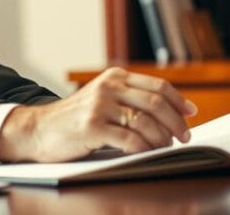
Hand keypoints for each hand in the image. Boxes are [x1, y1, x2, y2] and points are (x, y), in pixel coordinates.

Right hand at [0, 67, 197, 162]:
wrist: (39, 129)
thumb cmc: (76, 119)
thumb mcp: (103, 99)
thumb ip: (130, 100)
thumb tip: (173, 112)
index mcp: (115, 76)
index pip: (157, 85)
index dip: (178, 101)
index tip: (190, 114)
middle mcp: (108, 86)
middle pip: (156, 101)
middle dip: (176, 122)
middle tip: (184, 136)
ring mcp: (99, 105)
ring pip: (145, 121)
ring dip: (162, 138)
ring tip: (165, 147)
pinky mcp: (92, 126)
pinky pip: (130, 139)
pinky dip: (144, 148)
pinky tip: (147, 153)